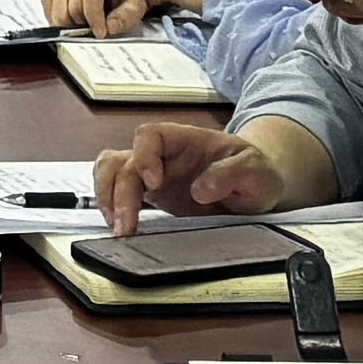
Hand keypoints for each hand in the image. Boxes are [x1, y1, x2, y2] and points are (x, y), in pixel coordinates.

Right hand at [94, 120, 284, 233]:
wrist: (256, 186)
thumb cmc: (254, 171)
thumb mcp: (256, 169)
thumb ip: (232, 172)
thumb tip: (201, 189)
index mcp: (184, 140)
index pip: (149, 135)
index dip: (144, 156)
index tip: (154, 183)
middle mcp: (162, 155)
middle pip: (123, 161)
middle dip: (119, 193)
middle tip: (126, 225)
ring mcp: (153, 175)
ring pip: (111, 172)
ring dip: (107, 198)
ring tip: (117, 227)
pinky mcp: (152, 196)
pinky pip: (118, 193)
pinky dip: (112, 208)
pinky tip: (120, 228)